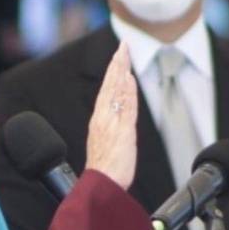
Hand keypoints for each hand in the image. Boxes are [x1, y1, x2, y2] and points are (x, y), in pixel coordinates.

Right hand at [85, 43, 137, 189]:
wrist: (102, 184)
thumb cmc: (106, 169)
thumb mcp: (108, 142)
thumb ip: (113, 126)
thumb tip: (119, 112)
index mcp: (98, 120)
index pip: (106, 90)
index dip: (112, 72)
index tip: (118, 56)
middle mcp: (103, 118)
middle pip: (110, 85)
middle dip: (117, 64)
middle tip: (122, 45)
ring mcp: (112, 124)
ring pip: (116, 92)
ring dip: (121, 72)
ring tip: (125, 54)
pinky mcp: (122, 132)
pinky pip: (125, 107)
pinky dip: (127, 92)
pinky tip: (129, 79)